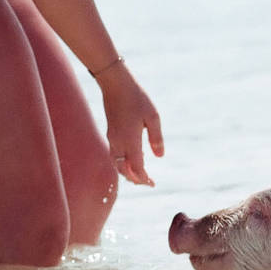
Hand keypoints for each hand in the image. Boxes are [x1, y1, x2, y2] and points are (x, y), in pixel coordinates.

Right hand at [97, 63, 163, 185]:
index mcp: (130, 140)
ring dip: (127, 172)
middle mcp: (118, 142)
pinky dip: (122, 163)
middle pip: (124, 170)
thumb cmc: (137, 99)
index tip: (152, 184)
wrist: (116, 85)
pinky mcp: (110, 133)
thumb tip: (159, 157)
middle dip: (135, 179)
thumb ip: (156, 138)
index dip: (144, 179)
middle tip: (147, 182)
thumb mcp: (153, 117)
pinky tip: (131, 160)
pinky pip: (114, 155)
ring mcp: (112, 138)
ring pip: (117, 164)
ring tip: (139, 175)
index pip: (136, 168)